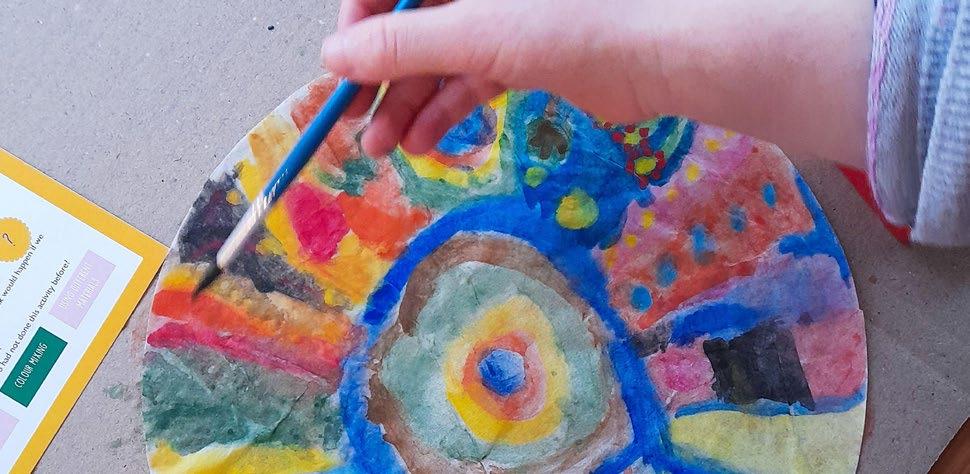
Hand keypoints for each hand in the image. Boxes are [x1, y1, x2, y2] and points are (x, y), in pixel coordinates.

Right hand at [323, 0, 872, 167]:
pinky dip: (446, 108)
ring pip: (437, 57)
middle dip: (380, 78)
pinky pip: (469, 77)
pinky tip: (424, 141)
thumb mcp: (476, 32)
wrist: (666, 51)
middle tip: (355, 127)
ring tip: (383, 148)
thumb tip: (334, 57)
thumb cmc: (575, 23)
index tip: (341, 72)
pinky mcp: (524, 52)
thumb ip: (403, 43)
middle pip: (410, 26)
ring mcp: (501, 16)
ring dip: (408, 102)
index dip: (360, 25)